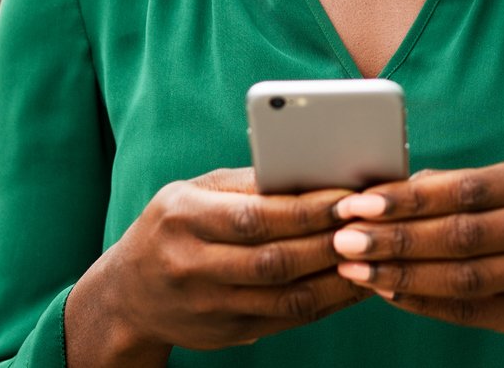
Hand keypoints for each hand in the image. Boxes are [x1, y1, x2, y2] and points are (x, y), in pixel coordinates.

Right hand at [66, 167, 371, 364]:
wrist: (127, 296)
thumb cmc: (172, 227)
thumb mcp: (191, 193)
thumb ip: (246, 185)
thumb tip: (312, 170)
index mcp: (183, 219)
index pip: (255, 216)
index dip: (307, 209)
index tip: (350, 196)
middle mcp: (193, 266)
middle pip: (275, 260)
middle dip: (331, 243)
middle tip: (374, 225)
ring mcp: (211, 307)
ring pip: (287, 298)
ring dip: (338, 279)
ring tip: (375, 255)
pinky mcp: (230, 334)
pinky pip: (288, 320)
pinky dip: (326, 302)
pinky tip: (353, 283)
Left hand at [330, 158, 503, 366]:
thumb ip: (454, 186)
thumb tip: (384, 185)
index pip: (461, 187)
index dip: (405, 198)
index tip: (357, 202)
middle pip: (458, 233)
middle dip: (394, 236)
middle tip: (345, 239)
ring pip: (462, 275)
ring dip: (402, 273)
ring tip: (357, 269)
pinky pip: (471, 310)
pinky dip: (425, 302)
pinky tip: (389, 293)